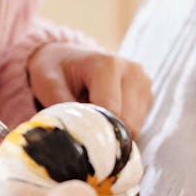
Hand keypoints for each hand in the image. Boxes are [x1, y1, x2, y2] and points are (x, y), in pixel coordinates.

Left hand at [27, 42, 152, 134]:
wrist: (65, 57)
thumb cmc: (55, 69)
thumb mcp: (49, 85)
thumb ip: (65, 111)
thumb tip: (78, 139)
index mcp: (109, 64)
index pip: (112, 112)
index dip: (94, 128)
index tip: (77, 129)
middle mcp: (133, 70)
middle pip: (128, 122)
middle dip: (105, 130)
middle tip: (83, 122)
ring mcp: (143, 82)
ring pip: (135, 126)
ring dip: (113, 129)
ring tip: (92, 112)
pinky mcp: (147, 94)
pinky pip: (137, 124)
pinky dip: (120, 126)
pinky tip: (104, 112)